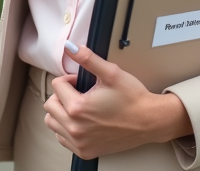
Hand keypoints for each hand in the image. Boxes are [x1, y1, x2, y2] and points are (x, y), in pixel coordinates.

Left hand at [43, 42, 192, 159]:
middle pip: (50, 105)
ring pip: (52, 123)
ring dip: (61, 112)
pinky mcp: (85, 152)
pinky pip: (62, 138)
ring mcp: (79, 143)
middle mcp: (75, 128)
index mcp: (78, 108)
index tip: (81, 82)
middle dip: (62, 95)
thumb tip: (70, 47)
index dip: (69, 79)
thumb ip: (87, 59)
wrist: (149, 121)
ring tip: (79, 106)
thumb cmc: (133, 99)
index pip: (57, 86)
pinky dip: (66, 128)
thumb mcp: (111, 73)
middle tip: (80, 93)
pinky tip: (81, 121)